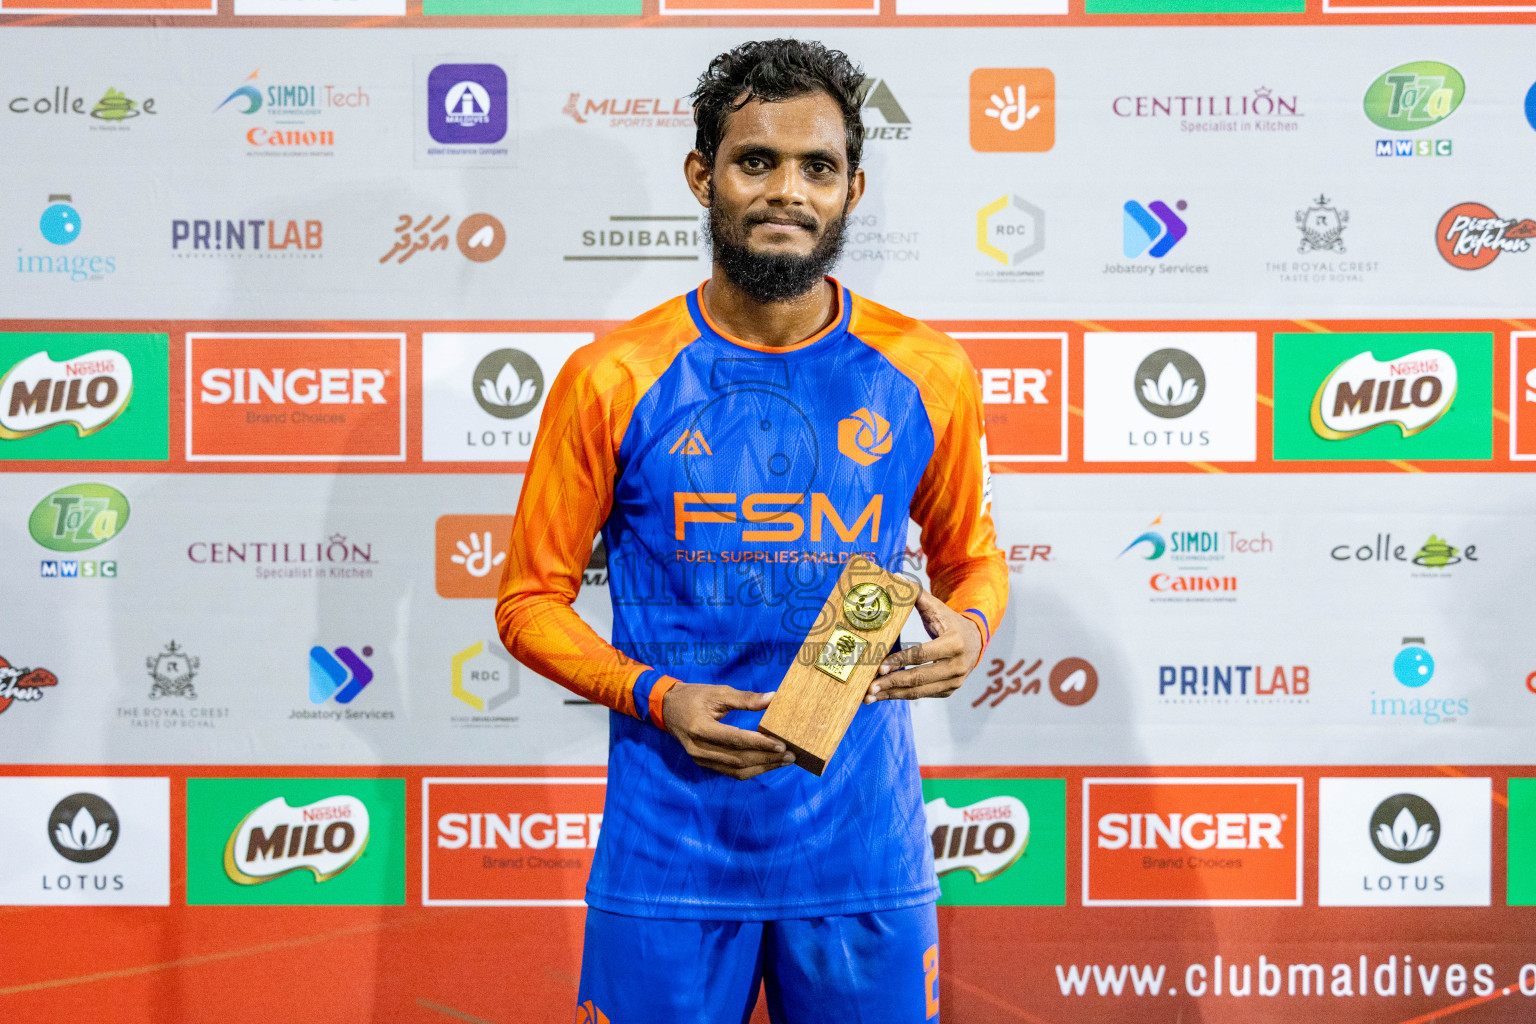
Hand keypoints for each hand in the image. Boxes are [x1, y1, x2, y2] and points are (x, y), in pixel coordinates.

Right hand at [661, 681, 795, 779]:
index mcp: (700, 728)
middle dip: (766, 758)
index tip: (781, 744)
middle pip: (738, 759)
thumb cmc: (694, 697)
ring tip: (784, 761)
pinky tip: (767, 764)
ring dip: (762, 767)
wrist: (667, 708)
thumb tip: (772, 698)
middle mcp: (698, 748)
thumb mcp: (718, 692)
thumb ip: (745, 698)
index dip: (759, 743)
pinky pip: (730, 772)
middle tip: (790, 755)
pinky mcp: (703, 763)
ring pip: (736, 770)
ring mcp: (700, 759)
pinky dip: (751, 769)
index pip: (734, 739)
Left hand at [866, 590, 982, 703]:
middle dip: (892, 683)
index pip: (922, 654)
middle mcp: (957, 665)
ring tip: (870, 696)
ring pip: (920, 691)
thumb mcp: (936, 607)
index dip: (900, 661)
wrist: (975, 640)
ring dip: (893, 695)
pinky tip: (884, 695)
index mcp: (954, 643)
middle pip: (919, 677)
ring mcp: (954, 681)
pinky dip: (902, 696)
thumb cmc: (948, 622)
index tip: (879, 667)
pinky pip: (923, 695)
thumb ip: (916, 594)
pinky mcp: (949, 690)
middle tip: (869, 688)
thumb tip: (895, 577)